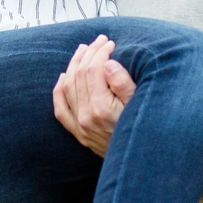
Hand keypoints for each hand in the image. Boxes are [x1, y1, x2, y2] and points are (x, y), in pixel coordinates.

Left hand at [52, 35, 135, 155]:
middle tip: (99, 41)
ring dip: (74, 65)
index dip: (100, 52)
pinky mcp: (78, 133)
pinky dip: (60, 90)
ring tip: (83, 50)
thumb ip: (123, 84)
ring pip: (67, 87)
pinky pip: (60, 108)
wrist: (138, 160)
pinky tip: (64, 76)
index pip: (93, 70)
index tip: (110, 43)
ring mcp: (79, 126)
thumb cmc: (143, 129)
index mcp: (101, 108)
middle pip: (79, 75)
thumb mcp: (140, 104)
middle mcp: (86, 117)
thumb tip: (108, 64)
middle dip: (89, 53)